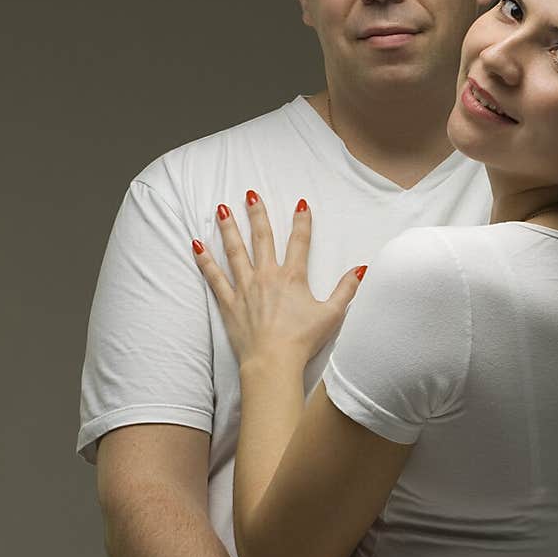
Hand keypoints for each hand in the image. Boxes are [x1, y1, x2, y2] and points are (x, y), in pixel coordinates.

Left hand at [192, 193, 362, 367]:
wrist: (273, 362)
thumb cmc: (302, 341)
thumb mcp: (332, 315)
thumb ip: (346, 290)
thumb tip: (361, 270)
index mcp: (292, 277)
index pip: (299, 242)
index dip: (302, 221)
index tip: (300, 204)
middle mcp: (267, 276)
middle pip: (262, 238)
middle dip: (257, 214)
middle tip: (250, 194)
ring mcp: (245, 287)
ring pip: (235, 251)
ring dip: (228, 228)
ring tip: (221, 209)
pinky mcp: (229, 302)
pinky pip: (214, 276)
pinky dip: (205, 260)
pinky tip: (196, 244)